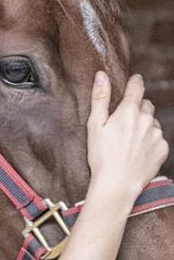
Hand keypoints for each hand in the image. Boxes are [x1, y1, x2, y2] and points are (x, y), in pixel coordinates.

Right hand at [86, 71, 168, 202]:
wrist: (117, 184)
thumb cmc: (101, 155)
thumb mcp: (94, 125)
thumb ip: (99, 98)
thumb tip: (101, 75)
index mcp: (129, 112)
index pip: (137, 88)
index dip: (135, 82)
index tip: (135, 79)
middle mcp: (148, 120)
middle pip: (146, 105)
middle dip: (137, 108)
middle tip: (124, 121)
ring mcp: (157, 135)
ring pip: (152, 122)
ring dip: (144, 125)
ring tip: (129, 140)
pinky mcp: (163, 149)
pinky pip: (157, 138)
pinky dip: (149, 141)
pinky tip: (136, 151)